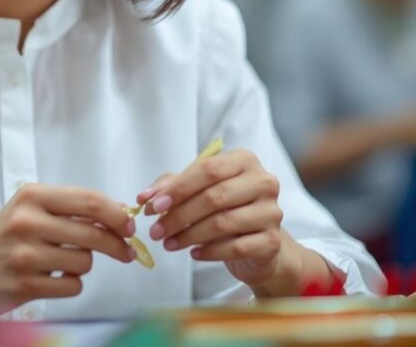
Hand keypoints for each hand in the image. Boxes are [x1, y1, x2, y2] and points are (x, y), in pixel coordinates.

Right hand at [0, 183, 136, 309]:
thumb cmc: (0, 239)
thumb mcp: (29, 211)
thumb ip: (68, 209)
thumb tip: (118, 212)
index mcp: (32, 196)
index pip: (89, 200)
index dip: (117, 214)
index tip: (129, 225)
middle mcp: (27, 220)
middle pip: (93, 232)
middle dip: (117, 244)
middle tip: (125, 251)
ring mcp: (25, 254)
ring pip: (84, 261)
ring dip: (82, 266)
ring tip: (63, 263)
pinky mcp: (24, 284)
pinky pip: (72, 286)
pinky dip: (70, 285)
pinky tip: (52, 279)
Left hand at [136, 149, 304, 292]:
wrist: (258, 242)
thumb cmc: (226, 208)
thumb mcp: (199, 190)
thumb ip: (172, 187)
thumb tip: (144, 198)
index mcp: (244, 161)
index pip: (208, 169)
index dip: (178, 188)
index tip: (153, 205)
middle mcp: (263, 182)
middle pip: (214, 197)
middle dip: (179, 215)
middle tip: (155, 230)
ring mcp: (271, 212)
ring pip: (223, 223)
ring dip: (189, 235)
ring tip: (169, 244)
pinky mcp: (271, 241)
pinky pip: (235, 247)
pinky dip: (209, 251)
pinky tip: (193, 254)